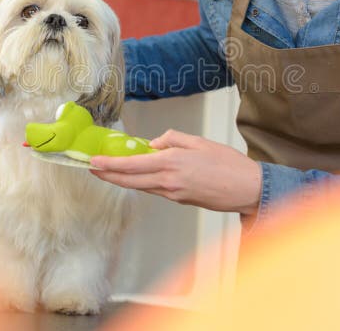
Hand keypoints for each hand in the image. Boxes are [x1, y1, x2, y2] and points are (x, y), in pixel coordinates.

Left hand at [89, 129, 261, 214]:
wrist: (246, 189)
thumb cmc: (227, 164)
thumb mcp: (198, 142)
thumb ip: (172, 139)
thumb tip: (154, 144)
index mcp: (171, 163)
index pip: (131, 164)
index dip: (109, 164)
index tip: (93, 161)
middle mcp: (168, 181)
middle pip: (129, 180)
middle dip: (108, 174)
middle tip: (92, 168)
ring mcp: (173, 194)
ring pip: (141, 186)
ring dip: (123, 179)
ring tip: (109, 170)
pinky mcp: (180, 200)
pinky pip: (155, 189)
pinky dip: (143, 182)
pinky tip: (139, 175)